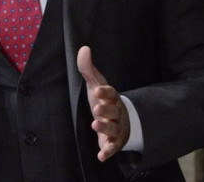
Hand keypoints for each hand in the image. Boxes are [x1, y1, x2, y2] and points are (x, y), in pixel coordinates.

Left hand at [77, 46, 129, 161]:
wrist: (119, 120)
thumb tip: (84, 48)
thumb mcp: (95, 84)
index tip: (97, 89)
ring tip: (95, 125)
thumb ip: (88, 69)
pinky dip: (108, 151)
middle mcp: (117, 112)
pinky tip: (101, 155)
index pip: (111, 93)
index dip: (105, 92)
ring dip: (106, 128)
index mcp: (112, 97)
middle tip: (96, 110)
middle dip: (106, 110)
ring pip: (114, 128)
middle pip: (114, 111)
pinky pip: (113, 147)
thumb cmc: (104, 100)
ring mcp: (117, 127)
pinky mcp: (114, 142)